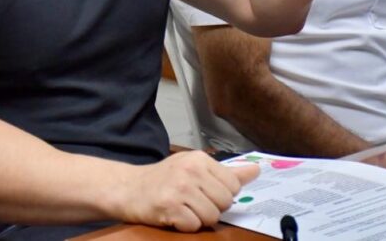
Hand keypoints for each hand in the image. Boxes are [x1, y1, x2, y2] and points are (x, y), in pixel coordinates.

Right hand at [114, 150, 258, 231]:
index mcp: (200, 159)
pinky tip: (174, 215)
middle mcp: (191, 170)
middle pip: (224, 202)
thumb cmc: (165, 179)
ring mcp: (180, 188)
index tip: (205, 192)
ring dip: (199, 218)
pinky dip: (185, 226)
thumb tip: (257, 170)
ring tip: (184, 208)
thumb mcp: (195, 168)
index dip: (221, 194)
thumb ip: (227, 172)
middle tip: (193, 201)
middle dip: (211, 207)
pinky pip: (194, 226)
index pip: (233, 185)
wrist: (129, 188)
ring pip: (212, 216)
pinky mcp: (170, 206)